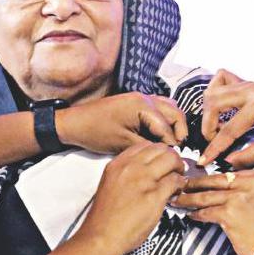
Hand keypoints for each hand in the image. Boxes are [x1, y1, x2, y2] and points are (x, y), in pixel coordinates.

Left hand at [57, 92, 187, 153]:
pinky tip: (160, 134)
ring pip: (168, 108)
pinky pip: (158, 107)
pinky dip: (163, 119)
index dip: (173, 144)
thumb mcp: (123, 144)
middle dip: (179, 131)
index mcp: (142, 106)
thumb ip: (147, 147)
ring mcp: (139, 97)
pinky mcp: (134, 101)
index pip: (167, 126)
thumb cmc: (95, 132)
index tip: (176, 158)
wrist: (74, 123)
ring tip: (171, 142)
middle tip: (178, 149)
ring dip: (173, 123)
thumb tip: (164, 153)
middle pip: (174, 112)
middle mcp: (144, 97)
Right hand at [79, 142, 185, 254]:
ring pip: (171, 160)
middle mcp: (130, 168)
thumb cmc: (105, 217)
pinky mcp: (155, 196)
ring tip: (178, 179)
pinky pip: (175, 181)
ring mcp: (143, 180)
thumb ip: (126, 174)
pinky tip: (177, 191)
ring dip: (179, 168)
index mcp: (117, 164)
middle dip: (172, 157)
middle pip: (161, 149)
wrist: (101, 237)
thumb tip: (147, 171)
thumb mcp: (110, 185)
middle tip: (175, 168)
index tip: (162, 161)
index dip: (157, 152)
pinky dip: (180, 185)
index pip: (144, 146)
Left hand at [170, 167, 253, 254]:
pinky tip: (191, 215)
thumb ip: (248, 186)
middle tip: (181, 185)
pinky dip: (197, 214)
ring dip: (190, 199)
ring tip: (178, 200)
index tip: (200, 179)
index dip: (212, 177)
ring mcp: (240, 196)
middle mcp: (253, 181)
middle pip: (217, 180)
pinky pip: (207, 211)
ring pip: (208, 195)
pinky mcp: (230, 213)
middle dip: (196, 184)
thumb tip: (220, 183)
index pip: (231, 173)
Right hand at [199, 69, 253, 167]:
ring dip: (209, 112)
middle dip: (207, 126)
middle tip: (214, 141)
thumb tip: (228, 161)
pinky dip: (215, 93)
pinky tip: (222, 108)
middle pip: (213, 103)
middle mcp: (251, 89)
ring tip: (219, 128)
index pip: (229, 129)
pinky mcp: (245, 81)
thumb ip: (251, 155)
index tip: (204, 160)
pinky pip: (220, 79)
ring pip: (213, 92)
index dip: (215, 147)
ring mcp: (247, 82)